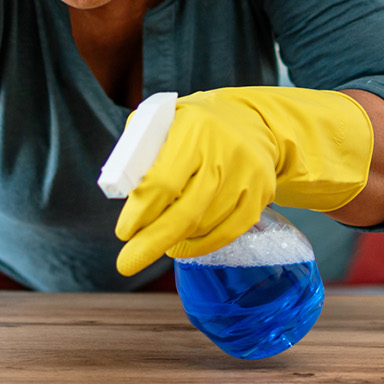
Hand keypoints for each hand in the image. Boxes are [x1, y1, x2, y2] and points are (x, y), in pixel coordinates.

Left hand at [112, 87, 373, 275]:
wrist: (253, 122)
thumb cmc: (197, 126)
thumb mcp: (165, 120)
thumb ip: (141, 149)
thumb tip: (122, 188)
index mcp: (194, 130)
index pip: (163, 181)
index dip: (141, 212)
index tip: (124, 231)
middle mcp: (224, 153)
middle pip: (185, 212)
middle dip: (152, 242)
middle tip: (127, 263)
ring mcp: (247, 176)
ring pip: (204, 226)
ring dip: (174, 240)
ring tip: (156, 241)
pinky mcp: (261, 195)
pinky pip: (227, 233)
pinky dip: (200, 245)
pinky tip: (181, 246)